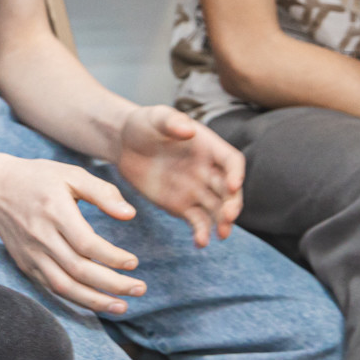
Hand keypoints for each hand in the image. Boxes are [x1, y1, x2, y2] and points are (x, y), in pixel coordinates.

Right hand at [0, 153, 143, 314]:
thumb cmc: (39, 178)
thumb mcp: (71, 174)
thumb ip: (103, 192)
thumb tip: (130, 214)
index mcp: (55, 211)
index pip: (87, 244)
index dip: (112, 258)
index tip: (133, 263)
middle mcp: (41, 236)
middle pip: (79, 270)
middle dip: (112, 284)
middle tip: (140, 289)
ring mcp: (31, 254)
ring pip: (65, 286)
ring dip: (95, 301)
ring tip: (123, 306)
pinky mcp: (26, 264)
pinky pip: (52, 288)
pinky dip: (76, 299)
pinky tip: (97, 302)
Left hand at [114, 105, 245, 246]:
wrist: (124, 143)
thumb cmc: (144, 124)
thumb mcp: (156, 117)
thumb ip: (172, 122)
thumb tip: (189, 130)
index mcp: (209, 147)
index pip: (232, 161)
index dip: (236, 173)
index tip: (233, 185)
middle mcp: (208, 170)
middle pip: (229, 190)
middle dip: (233, 203)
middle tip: (229, 216)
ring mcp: (196, 190)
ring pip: (217, 210)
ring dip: (223, 223)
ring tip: (221, 235)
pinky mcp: (182, 206)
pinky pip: (197, 222)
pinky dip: (201, 233)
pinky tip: (200, 242)